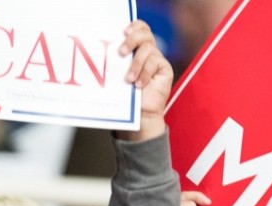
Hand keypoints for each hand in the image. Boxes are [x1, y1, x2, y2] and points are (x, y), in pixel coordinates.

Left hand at [116, 20, 173, 142]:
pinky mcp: (165, 69)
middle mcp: (148, 52)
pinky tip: (139, 85)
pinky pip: (154, 62)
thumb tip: (106, 47)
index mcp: (137, 49)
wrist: (139, 114)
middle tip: (121, 53)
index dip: (134, 26)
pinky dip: (144, 73)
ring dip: (136, 64)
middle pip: (145, 33)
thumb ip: (118, 60)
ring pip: (147, 48)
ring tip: (129, 79)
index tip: (123, 32)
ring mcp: (157, 60)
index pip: (140, 28)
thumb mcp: (119, 74)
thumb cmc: (126, 95)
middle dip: (132, 39)